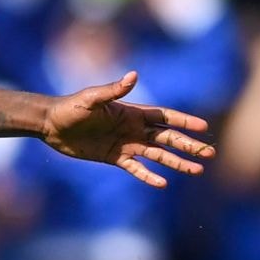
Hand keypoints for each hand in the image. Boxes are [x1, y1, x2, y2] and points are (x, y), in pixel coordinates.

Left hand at [41, 71, 215, 186]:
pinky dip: (148, 175)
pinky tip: (163, 183)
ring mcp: (125, 144)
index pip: (165, 117)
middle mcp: (133, 129)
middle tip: (210, 152)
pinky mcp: (113, 158)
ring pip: (158, 155)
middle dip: (189, 145)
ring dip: (177, 162)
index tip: (203, 127)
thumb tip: (134, 75)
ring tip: (197, 170)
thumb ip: (113, 90)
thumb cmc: (70, 108)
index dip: (184, 121)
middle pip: (167, 138)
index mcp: (132, 113)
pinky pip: (136, 168)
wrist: (50, 124)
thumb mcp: (91, 98)